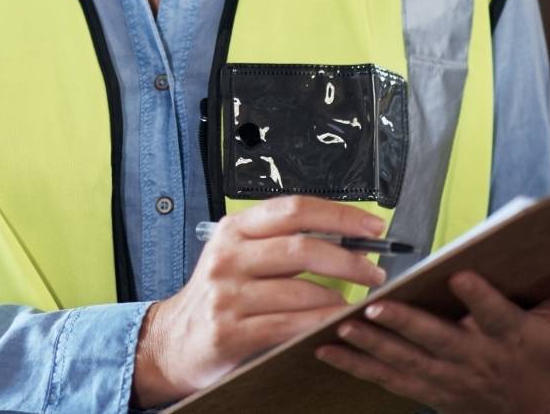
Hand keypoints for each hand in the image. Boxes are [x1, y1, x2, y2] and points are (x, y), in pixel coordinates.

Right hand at [131, 196, 390, 406]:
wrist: (174, 339)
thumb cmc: (218, 296)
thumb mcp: (239, 256)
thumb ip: (281, 244)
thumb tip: (345, 238)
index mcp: (234, 229)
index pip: (293, 209)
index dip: (338, 214)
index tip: (371, 224)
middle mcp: (228, 256)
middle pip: (301, 247)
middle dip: (348, 260)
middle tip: (374, 271)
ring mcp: (227, 293)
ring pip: (300, 290)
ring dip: (339, 298)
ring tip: (359, 303)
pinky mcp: (230, 330)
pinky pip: (289, 324)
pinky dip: (320, 323)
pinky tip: (335, 323)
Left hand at [315, 258, 549, 412]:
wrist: (530, 412)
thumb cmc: (542, 358)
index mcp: (509, 338)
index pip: (495, 316)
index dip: (480, 298)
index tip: (461, 276)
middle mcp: (475, 359)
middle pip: (439, 341)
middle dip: (407, 325)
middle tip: (377, 308)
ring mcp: (447, 378)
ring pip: (405, 362)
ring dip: (371, 346)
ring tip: (341, 326)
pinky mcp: (426, 388)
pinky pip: (386, 378)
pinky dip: (355, 366)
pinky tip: (324, 349)